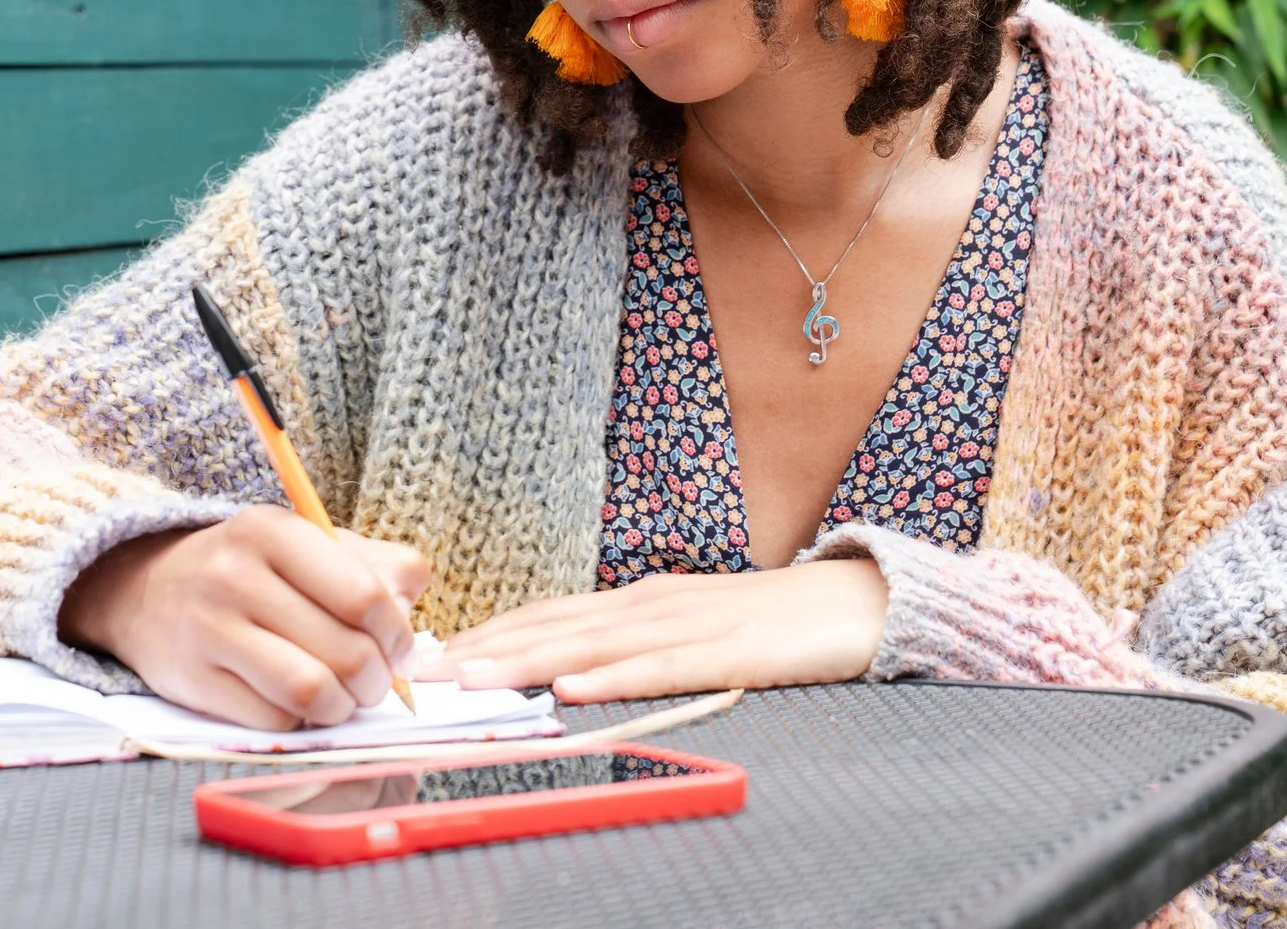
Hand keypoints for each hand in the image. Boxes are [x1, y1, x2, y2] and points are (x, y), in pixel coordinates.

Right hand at [58, 505, 429, 729]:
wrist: (144, 591)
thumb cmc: (248, 570)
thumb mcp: (307, 545)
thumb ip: (374, 563)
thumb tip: (410, 599)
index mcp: (272, 530)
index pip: (365, 596)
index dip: (397, 634)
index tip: (399, 648)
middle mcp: (235, 575)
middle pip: (346, 652)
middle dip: (375, 680)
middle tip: (372, 681)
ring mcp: (209, 630)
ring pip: (312, 692)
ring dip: (342, 707)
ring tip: (341, 696)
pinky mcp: (193, 681)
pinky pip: (274, 721)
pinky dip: (299, 721)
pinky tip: (295, 702)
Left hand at [416, 559, 888, 703]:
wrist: (857, 602)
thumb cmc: (773, 623)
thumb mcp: (691, 630)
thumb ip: (635, 646)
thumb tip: (572, 668)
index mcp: (640, 601)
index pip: (550, 615)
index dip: (490, 634)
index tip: (435, 655)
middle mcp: (653, 604)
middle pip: (556, 626)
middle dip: (488, 648)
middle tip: (429, 669)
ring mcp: (690, 624)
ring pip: (594, 645)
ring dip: (529, 661)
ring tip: (476, 677)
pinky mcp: (730, 652)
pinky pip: (662, 668)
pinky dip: (614, 677)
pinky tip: (576, 686)